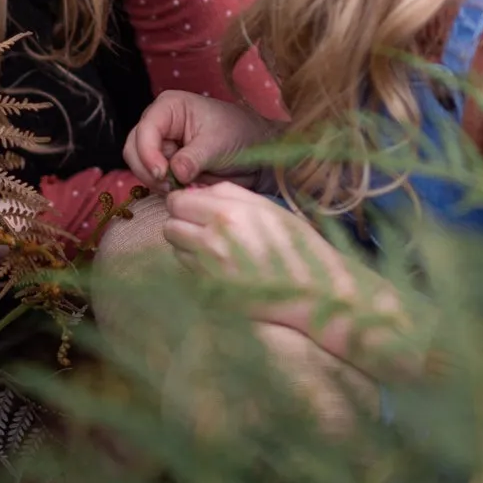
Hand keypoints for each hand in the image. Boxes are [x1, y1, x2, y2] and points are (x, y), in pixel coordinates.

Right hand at [124, 91, 278, 188]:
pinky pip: (154, 180)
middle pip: (134, 149)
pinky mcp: (166, 165)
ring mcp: (160, 145)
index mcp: (169, 107)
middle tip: (170, 185)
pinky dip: (165, 188)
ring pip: (140, 168)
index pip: (145, 130)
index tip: (162, 173)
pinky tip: (184, 188)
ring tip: (182, 186)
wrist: (255, 152)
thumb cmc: (238, 135)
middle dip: (149, 170)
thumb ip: (193, 157)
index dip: (147, 153)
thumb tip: (175, 173)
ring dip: (157, 182)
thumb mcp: (218, 144)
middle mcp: (159, 124)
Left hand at [163, 180, 399, 364]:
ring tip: (214, 247)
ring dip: (186, 245)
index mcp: (229, 213)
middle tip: (200, 227)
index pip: (178, 201)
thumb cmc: (294, 246)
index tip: (194, 208)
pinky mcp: (210, 291)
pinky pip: (187, 270)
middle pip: (170, 224)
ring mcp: (210, 269)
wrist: (313, 291)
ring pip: (175, 248)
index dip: (184, 203)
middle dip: (181, 224)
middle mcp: (213, 239)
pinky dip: (195, 265)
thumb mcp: (266, 207)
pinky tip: (219, 265)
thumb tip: (197, 191)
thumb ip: (229, 195)